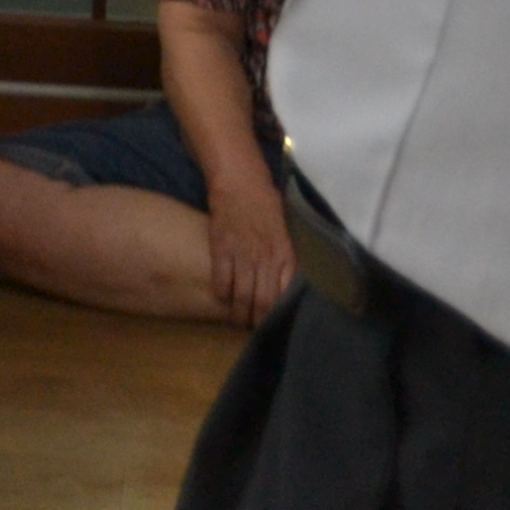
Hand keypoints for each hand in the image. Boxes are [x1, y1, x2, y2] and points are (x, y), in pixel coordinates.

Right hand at [203, 165, 295, 321]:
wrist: (239, 180)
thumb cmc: (266, 202)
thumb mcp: (286, 229)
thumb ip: (287, 255)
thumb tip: (289, 280)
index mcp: (285, 254)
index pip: (285, 295)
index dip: (279, 314)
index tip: (275, 323)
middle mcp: (266, 258)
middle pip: (263, 302)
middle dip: (258, 321)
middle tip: (254, 329)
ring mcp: (242, 253)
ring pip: (242, 296)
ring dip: (239, 313)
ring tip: (237, 319)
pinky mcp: (221, 247)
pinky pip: (221, 280)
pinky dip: (221, 293)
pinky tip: (221, 298)